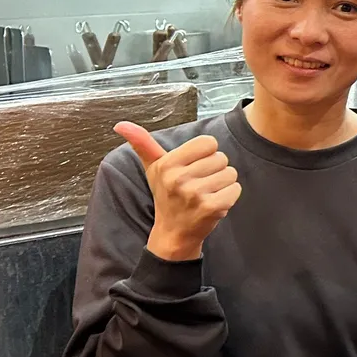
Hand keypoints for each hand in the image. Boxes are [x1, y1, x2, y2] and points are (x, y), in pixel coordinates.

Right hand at [116, 121, 240, 262]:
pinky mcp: (211, 207)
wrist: (173, 232)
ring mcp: (195, 194)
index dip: (206, 154)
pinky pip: (236, 189)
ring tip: (206, 193)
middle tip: (199, 184)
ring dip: (223, 183)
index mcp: (167, 164)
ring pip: (231, 173)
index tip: (194, 167)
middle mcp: (178, 178)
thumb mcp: (153, 168)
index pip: (208, 142)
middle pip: (222, 157)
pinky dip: (230, 196)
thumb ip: (142, 143)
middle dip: (215, 170)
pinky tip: (214, 203)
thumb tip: (121, 124)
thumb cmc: (166, 194)